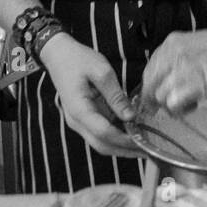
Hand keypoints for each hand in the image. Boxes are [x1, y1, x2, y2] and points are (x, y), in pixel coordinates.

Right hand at [40, 32, 138, 157]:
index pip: (104, 133)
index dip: (124, 140)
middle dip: (125, 151)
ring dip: (121, 147)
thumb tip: (130, 116)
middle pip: (102, 145)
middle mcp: (76, 121)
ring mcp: (78, 121)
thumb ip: (116, 96)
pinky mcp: (83, 118)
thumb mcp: (102, 72)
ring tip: (143, 145)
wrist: (58, 55)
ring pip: (100, 143)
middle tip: (148, 151)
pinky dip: (115, 137)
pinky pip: (99, 133)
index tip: (143, 142)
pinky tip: (131, 134)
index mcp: (79, 110)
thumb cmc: (78, 59)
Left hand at [142, 20, 206, 116]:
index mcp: (171, 43)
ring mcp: (177, 71)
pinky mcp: (187, 86)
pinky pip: (172, 104)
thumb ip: (181, 57)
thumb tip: (175, 75)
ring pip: (160, 96)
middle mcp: (169, 55)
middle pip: (150, 83)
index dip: (153, 83)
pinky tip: (192, 106)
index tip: (157, 92)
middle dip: (154, 97)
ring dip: (170, 105)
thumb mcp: (196, 43)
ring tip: (186, 104)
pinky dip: (180, 109)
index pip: (151, 67)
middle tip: (163, 106)